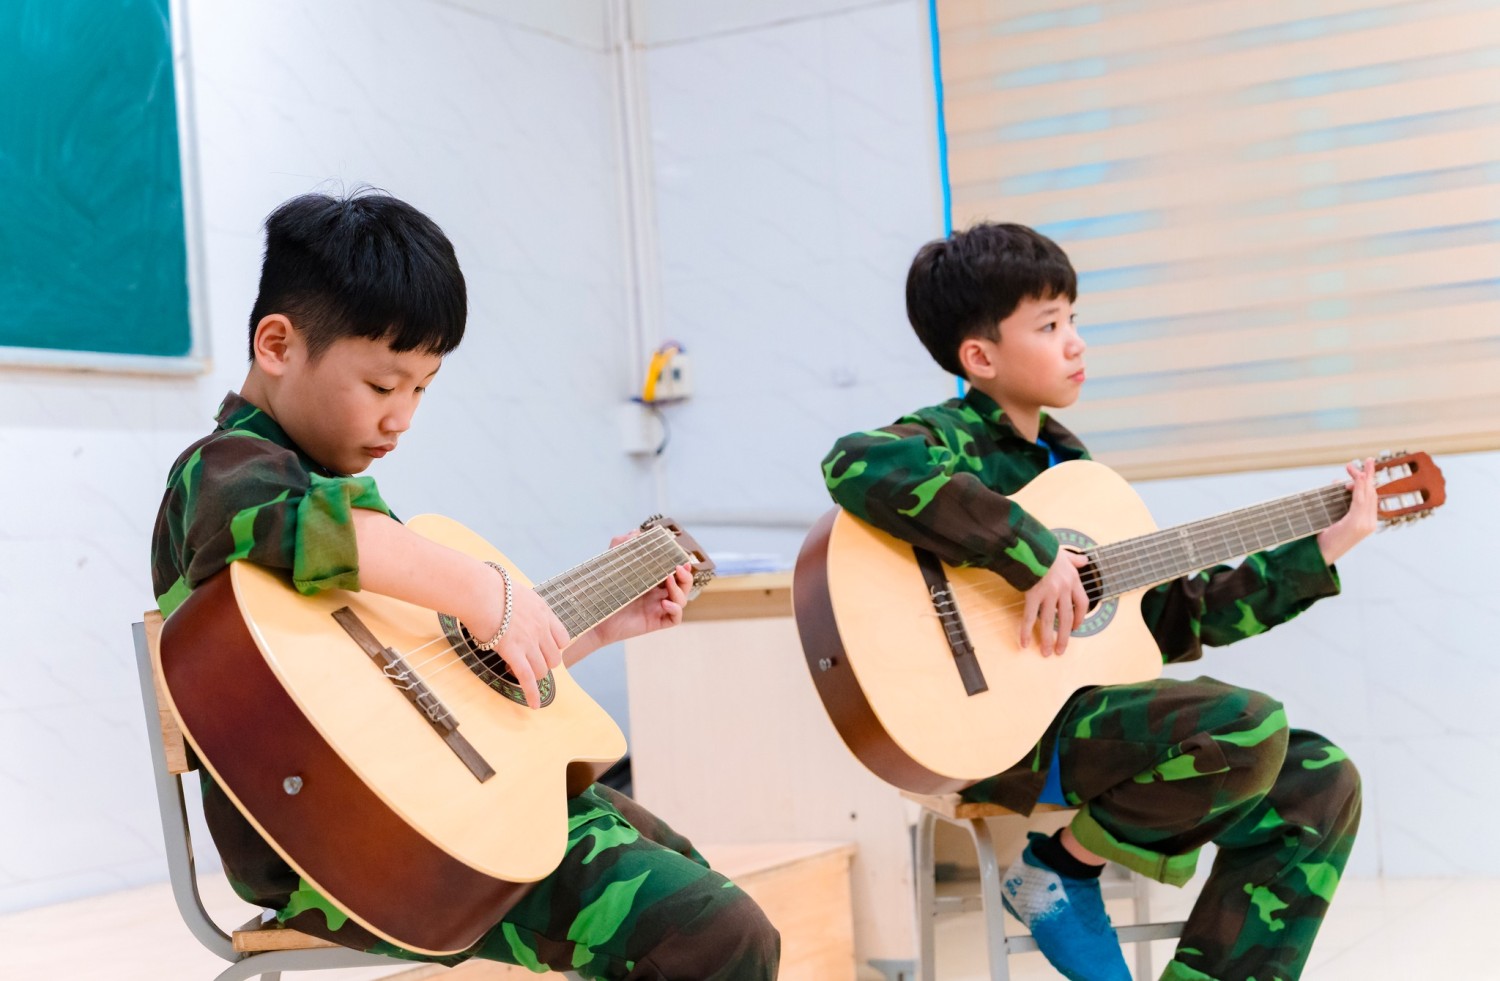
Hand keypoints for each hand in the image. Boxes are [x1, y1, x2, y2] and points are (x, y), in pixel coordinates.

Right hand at [488, 585, 570, 709]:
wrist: (479, 591)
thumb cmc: (488, 588)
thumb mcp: (515, 592)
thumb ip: (520, 605)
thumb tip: (510, 610)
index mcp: (543, 612)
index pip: (562, 638)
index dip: (553, 648)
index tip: (543, 650)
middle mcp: (541, 628)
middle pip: (554, 658)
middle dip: (543, 664)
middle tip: (529, 663)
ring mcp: (529, 642)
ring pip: (542, 670)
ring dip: (533, 676)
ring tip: (521, 675)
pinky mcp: (514, 653)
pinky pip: (527, 678)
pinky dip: (532, 694)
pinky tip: (534, 704)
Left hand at [590, 529, 692, 645]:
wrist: (592, 614)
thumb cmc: (602, 591)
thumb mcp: (612, 564)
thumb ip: (622, 545)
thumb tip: (635, 532)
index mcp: (650, 581)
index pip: (673, 573)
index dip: (681, 566)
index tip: (681, 557)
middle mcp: (657, 594)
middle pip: (683, 586)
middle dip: (686, 577)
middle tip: (679, 568)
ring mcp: (657, 609)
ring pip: (682, 601)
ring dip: (680, 590)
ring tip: (669, 581)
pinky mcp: (655, 622)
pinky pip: (675, 618)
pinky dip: (676, 610)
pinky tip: (665, 603)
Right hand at [1021, 549, 1089, 656]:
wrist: (1031, 544)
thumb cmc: (1045, 548)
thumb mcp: (1064, 552)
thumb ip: (1074, 559)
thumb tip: (1084, 560)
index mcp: (1073, 579)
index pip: (1081, 603)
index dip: (1079, 618)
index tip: (1076, 627)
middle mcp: (1063, 589)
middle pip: (1066, 618)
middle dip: (1064, 637)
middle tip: (1060, 650)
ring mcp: (1048, 593)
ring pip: (1049, 621)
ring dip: (1048, 639)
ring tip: (1046, 653)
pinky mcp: (1033, 595)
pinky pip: (1029, 617)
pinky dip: (1026, 631)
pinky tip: (1024, 643)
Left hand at [1317, 457, 1378, 565]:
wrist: (1321, 556)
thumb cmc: (1325, 538)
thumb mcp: (1334, 517)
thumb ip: (1339, 502)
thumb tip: (1337, 481)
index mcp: (1366, 522)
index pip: (1370, 498)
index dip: (1365, 482)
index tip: (1357, 471)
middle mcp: (1369, 523)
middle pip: (1371, 494)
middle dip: (1365, 476)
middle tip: (1359, 462)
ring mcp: (1365, 524)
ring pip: (1367, 496)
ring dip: (1362, 478)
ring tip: (1358, 466)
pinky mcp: (1357, 525)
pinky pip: (1361, 502)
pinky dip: (1360, 488)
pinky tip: (1359, 478)